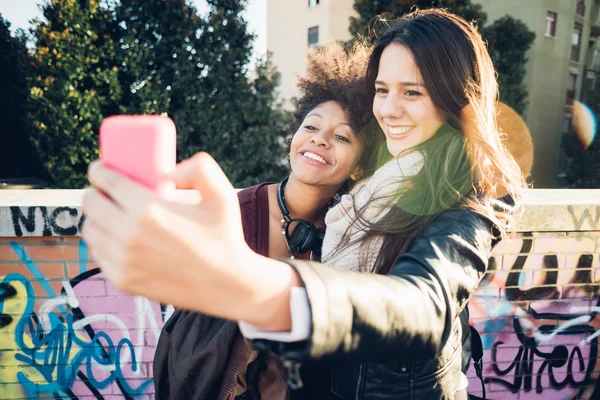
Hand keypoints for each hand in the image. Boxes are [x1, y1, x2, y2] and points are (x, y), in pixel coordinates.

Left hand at [82, 153, 298, 329]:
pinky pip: (98, 254)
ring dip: (96, 217)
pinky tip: (117, 238)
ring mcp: (123, 260)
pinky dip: (103, 243)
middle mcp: (129, 235)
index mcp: (149, 210)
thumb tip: (168, 172)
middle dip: (95, 192)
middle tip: (106, 191)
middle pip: (91, 203)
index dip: (99, 170)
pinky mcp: (122, 280)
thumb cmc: (225, 236)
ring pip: (90, 229)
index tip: (101, 169)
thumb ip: (200, 168)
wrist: (227, 284)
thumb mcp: (222, 194)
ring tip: (110, 213)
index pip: (107, 182)